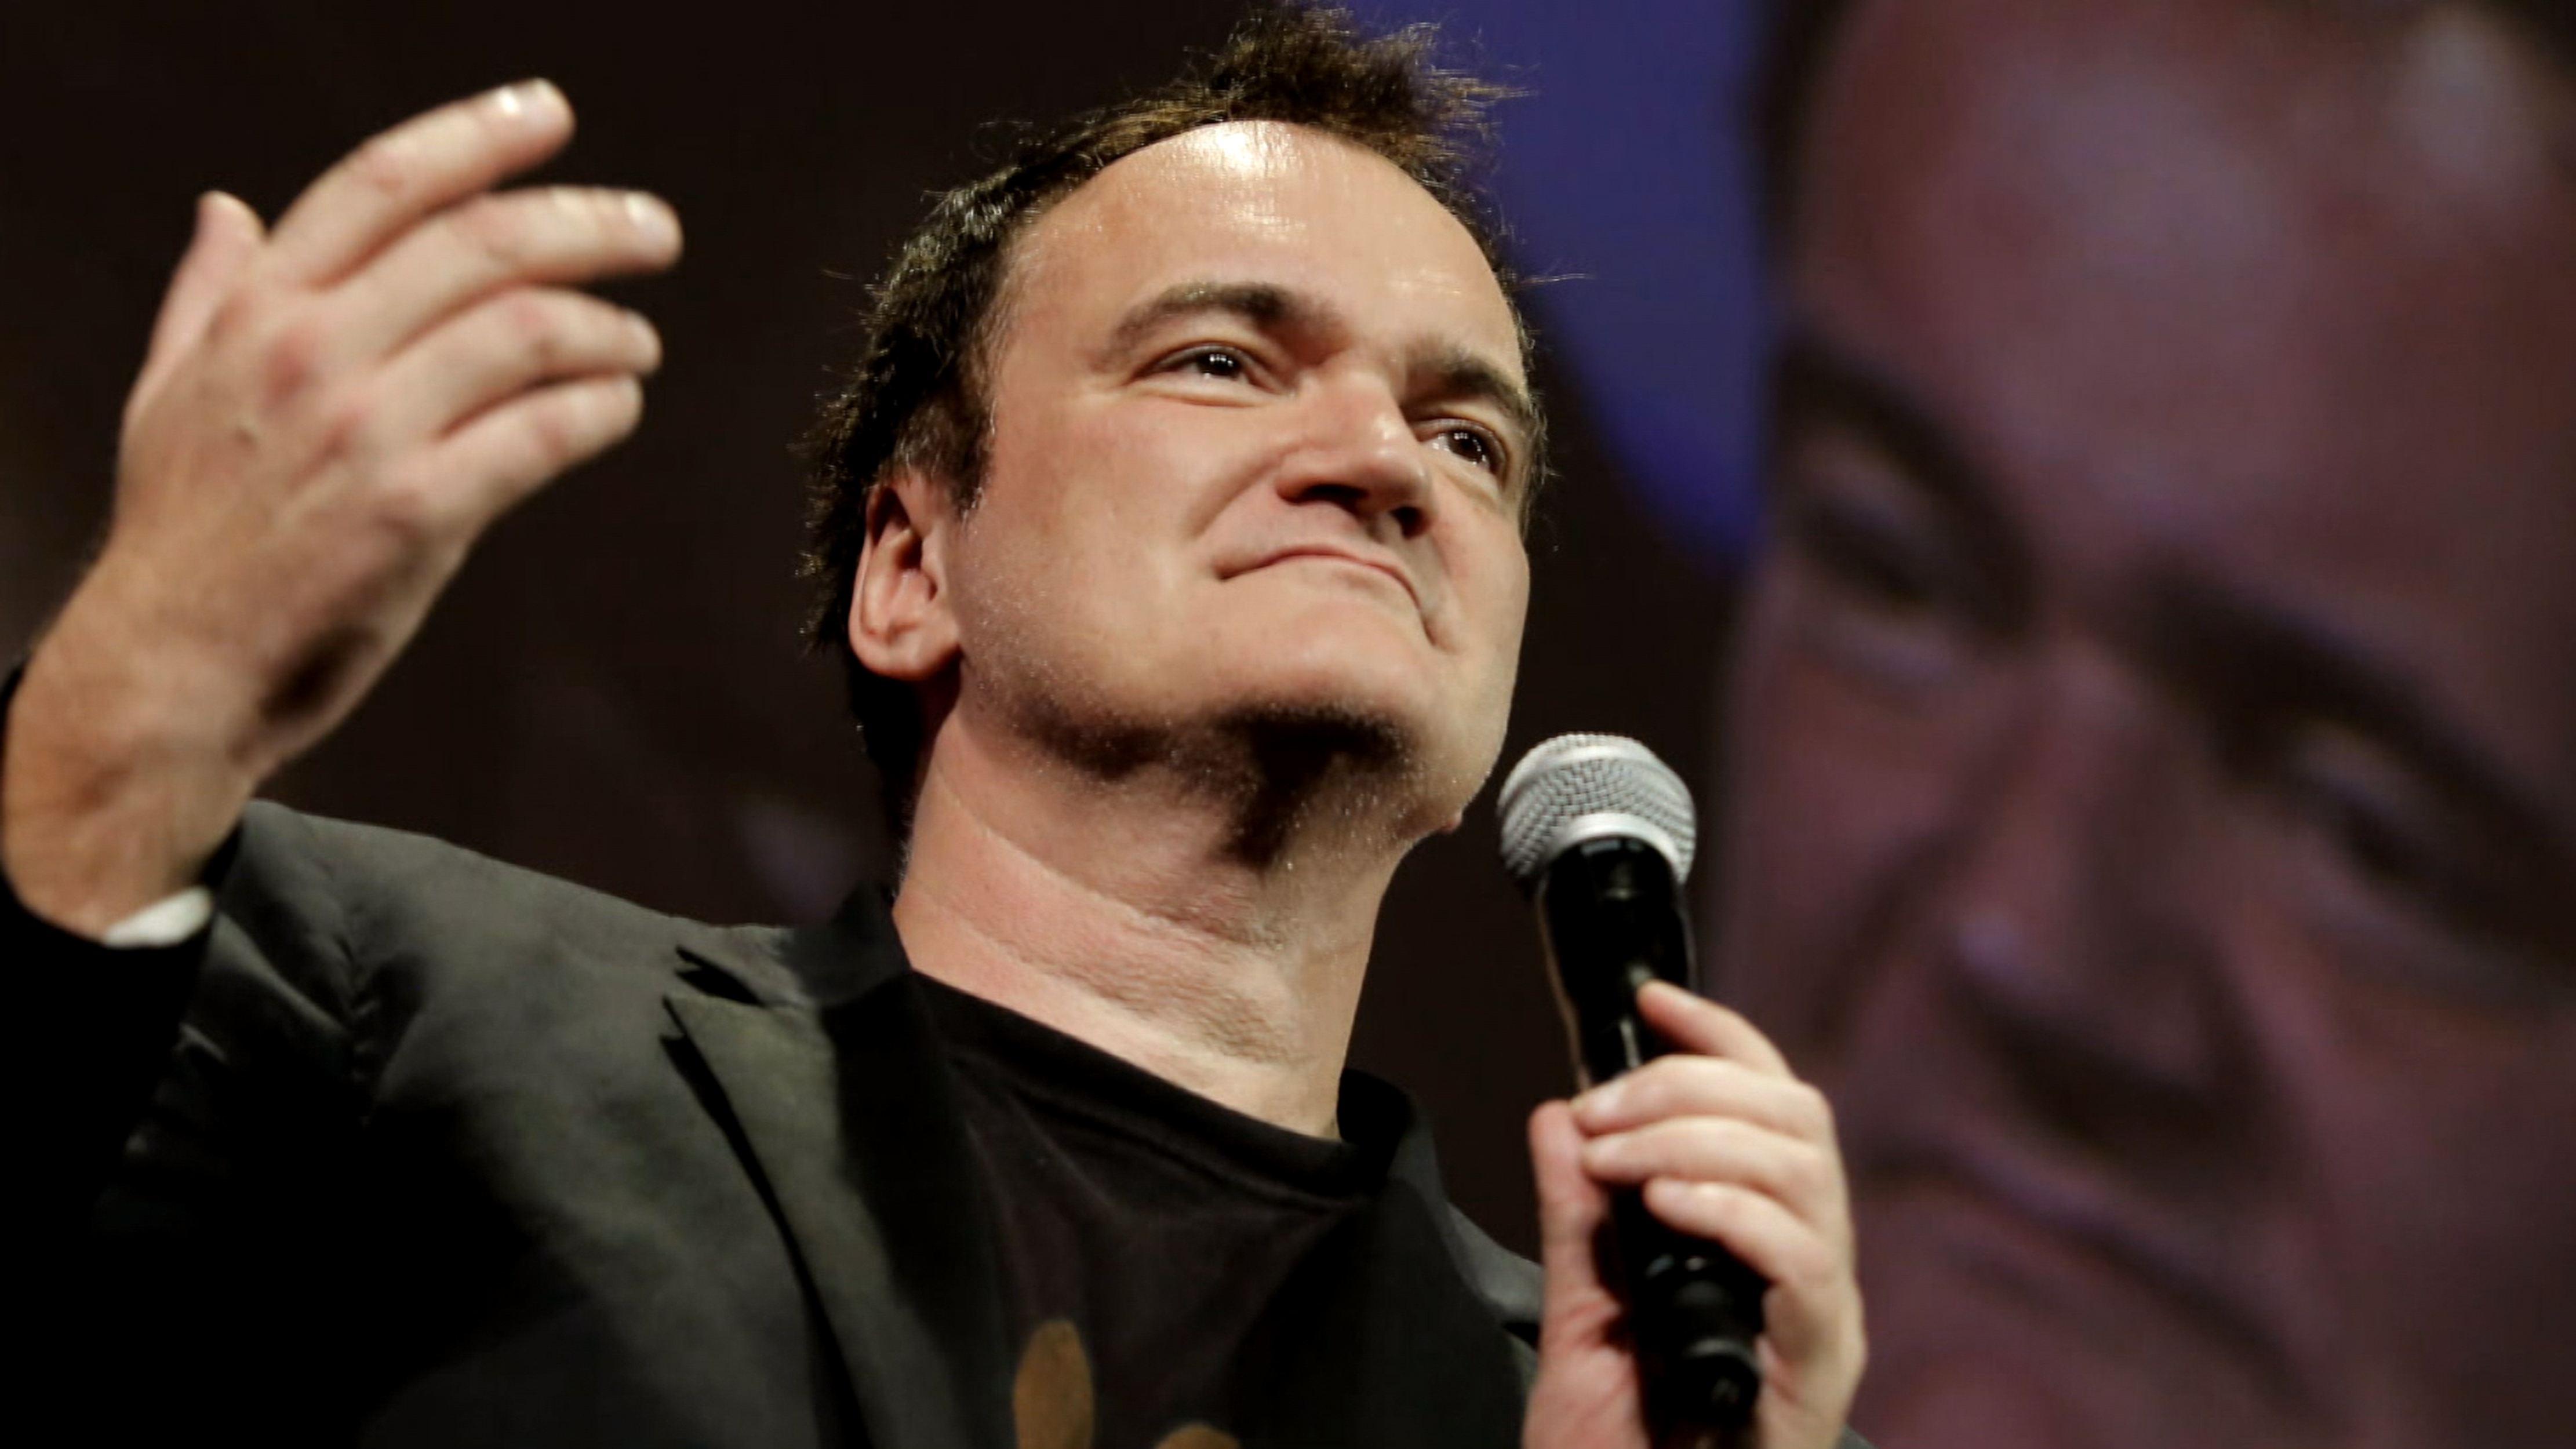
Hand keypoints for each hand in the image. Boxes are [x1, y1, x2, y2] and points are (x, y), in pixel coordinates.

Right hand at [3, 81, 678, 933]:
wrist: (171, 667)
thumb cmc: (183, 537)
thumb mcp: (169, 392)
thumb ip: (208, 295)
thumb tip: (226, 208)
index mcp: (258, 312)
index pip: (385, 186)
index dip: (477, 137)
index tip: (548, 114)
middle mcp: (311, 353)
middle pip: (481, 245)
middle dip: (587, 226)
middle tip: (654, 230)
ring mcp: (366, 432)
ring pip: (527, 334)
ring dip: (608, 329)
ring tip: (638, 342)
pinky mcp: (417, 513)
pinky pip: (542, 433)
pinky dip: (600, 409)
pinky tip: (618, 406)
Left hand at [1523, 981, 1863, 1448]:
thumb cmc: (1616, 1445)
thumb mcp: (1581, 1311)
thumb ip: (1578, 1216)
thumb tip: (1555, 1116)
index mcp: (1764, 1240)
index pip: (1773, 1104)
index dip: (1722, 1039)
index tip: (1653, 1001)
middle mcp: (1811, 1267)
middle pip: (1794, 1118)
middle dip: (1690, 1085)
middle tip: (1599, 1109)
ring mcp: (1821, 1315)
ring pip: (1802, 1172)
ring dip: (1695, 1139)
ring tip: (1619, 1161)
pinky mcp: (1818, 1366)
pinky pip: (1803, 1259)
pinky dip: (1730, 1211)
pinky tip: (1667, 1206)